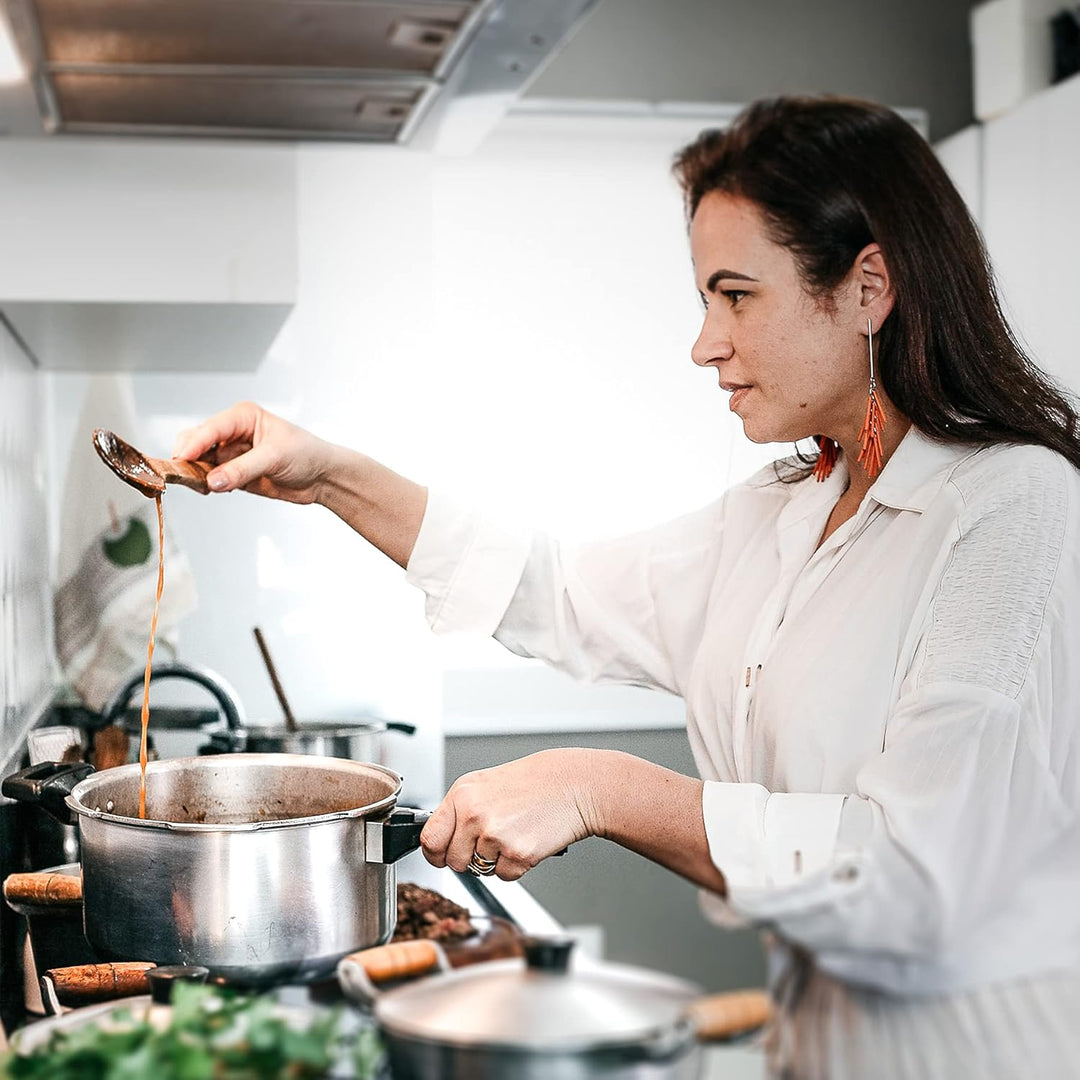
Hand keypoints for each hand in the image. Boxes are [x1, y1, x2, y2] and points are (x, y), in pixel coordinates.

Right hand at [172, 401, 338, 503]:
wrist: (322, 477)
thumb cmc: (307, 454)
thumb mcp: (274, 458)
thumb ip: (242, 469)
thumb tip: (213, 480)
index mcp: (243, 416)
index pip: (211, 428)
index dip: (195, 444)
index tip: (182, 459)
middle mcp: (233, 432)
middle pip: (197, 442)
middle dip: (189, 458)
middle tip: (186, 474)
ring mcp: (231, 454)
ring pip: (199, 461)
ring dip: (196, 473)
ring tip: (201, 485)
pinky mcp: (232, 473)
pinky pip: (209, 478)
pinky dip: (206, 484)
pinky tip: (212, 489)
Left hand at [420, 749, 602, 880]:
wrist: (572, 785)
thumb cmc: (532, 784)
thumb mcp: (485, 785)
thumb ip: (459, 811)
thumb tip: (439, 840)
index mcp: (462, 795)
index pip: (431, 839)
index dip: (436, 853)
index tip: (442, 855)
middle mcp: (474, 814)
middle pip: (454, 861)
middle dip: (470, 858)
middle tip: (491, 840)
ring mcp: (495, 835)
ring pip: (479, 870)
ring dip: (495, 860)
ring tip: (513, 834)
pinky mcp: (517, 853)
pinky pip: (504, 876)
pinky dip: (516, 866)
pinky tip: (527, 840)